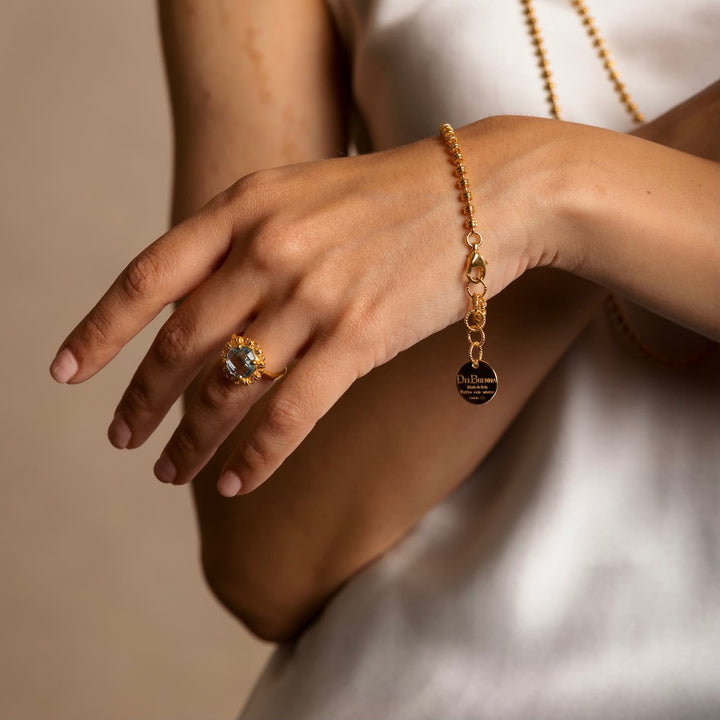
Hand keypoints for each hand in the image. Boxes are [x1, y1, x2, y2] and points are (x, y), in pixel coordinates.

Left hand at [49, 133, 536, 495]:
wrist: (483, 194)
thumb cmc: (393, 196)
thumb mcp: (302, 194)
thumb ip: (246, 238)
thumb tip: (202, 303)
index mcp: (246, 208)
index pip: (149, 275)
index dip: (100, 329)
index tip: (66, 373)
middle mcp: (269, 250)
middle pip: (181, 342)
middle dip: (143, 399)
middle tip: (123, 439)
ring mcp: (314, 295)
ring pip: (229, 385)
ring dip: (191, 438)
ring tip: (169, 472)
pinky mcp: (361, 338)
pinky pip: (291, 411)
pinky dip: (257, 454)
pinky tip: (235, 484)